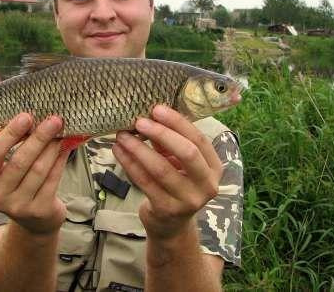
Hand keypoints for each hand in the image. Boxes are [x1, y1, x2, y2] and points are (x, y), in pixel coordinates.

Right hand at [0, 113, 70, 235]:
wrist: (34, 221)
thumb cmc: (19, 184)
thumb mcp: (7, 169)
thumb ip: (12, 146)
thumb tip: (31, 118)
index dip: (9, 134)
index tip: (26, 116)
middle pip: (19, 161)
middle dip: (38, 138)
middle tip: (53, 120)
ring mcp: (19, 206)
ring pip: (39, 169)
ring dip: (52, 147)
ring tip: (61, 132)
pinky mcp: (39, 210)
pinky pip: (52, 179)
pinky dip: (60, 160)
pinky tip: (66, 148)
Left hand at [113, 105, 222, 240]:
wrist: (171, 224)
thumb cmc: (176, 183)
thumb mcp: (179, 162)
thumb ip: (170, 141)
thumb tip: (149, 114)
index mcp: (214, 167)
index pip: (199, 140)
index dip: (178, 122)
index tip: (157, 109)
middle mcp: (207, 185)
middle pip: (187, 153)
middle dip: (161, 134)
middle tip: (139, 121)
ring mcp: (188, 200)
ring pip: (161, 169)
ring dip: (138, 149)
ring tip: (122, 135)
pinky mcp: (166, 210)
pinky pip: (145, 182)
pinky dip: (129, 164)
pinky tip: (118, 151)